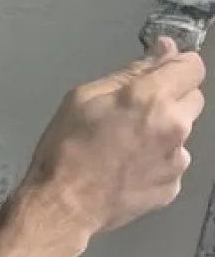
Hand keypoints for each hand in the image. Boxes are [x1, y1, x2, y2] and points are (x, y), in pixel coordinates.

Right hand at [20, 38, 206, 236]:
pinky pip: (171, 164)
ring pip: (180, 134)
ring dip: (161, 134)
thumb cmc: (65, 148)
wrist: (63, 206)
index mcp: (152, 98)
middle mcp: (175, 126)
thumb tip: (163, 50)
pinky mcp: (173, 185)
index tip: (159, 73)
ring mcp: (178, 159)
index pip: (193, 67)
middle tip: (133, 114)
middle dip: (169, 100)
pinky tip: (126, 170)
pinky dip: (154, 163)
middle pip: (192, 98)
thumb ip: (129, 73)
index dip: (176, 66)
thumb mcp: (83, 98)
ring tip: (123, 149)